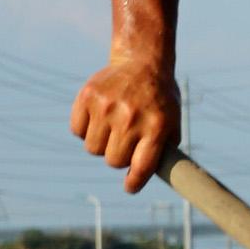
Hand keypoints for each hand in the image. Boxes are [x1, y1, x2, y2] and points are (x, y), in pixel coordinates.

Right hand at [71, 53, 181, 186]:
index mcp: (156, 126)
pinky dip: (85, 129)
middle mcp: (131, 117)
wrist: (142, 61)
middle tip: (124, 144)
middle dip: (118, 157)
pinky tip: (98, 118)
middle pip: (113, 161)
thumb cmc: (159, 100)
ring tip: (112, 128)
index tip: (130, 187)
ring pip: (93, 149)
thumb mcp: (172, 123)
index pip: (141, 167)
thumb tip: (145, 179)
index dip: (133, 183)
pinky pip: (77, 130)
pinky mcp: (88, 96)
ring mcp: (107, 106)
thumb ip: (163, 152)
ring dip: (101, 144)